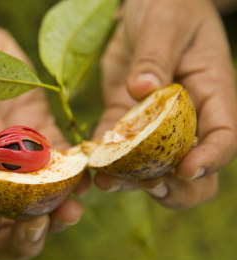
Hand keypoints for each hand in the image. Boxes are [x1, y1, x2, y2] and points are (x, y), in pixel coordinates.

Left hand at [94, 0, 236, 208]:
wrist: (145, 9)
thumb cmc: (168, 8)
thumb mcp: (164, 24)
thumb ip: (156, 57)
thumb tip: (143, 90)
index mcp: (212, 95)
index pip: (223, 138)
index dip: (210, 159)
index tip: (186, 168)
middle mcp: (188, 119)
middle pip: (194, 172)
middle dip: (173, 187)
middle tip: (147, 186)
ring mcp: (155, 125)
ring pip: (153, 169)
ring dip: (132, 182)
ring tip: (106, 183)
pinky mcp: (125, 121)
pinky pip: (117, 149)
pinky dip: (105, 161)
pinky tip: (90, 165)